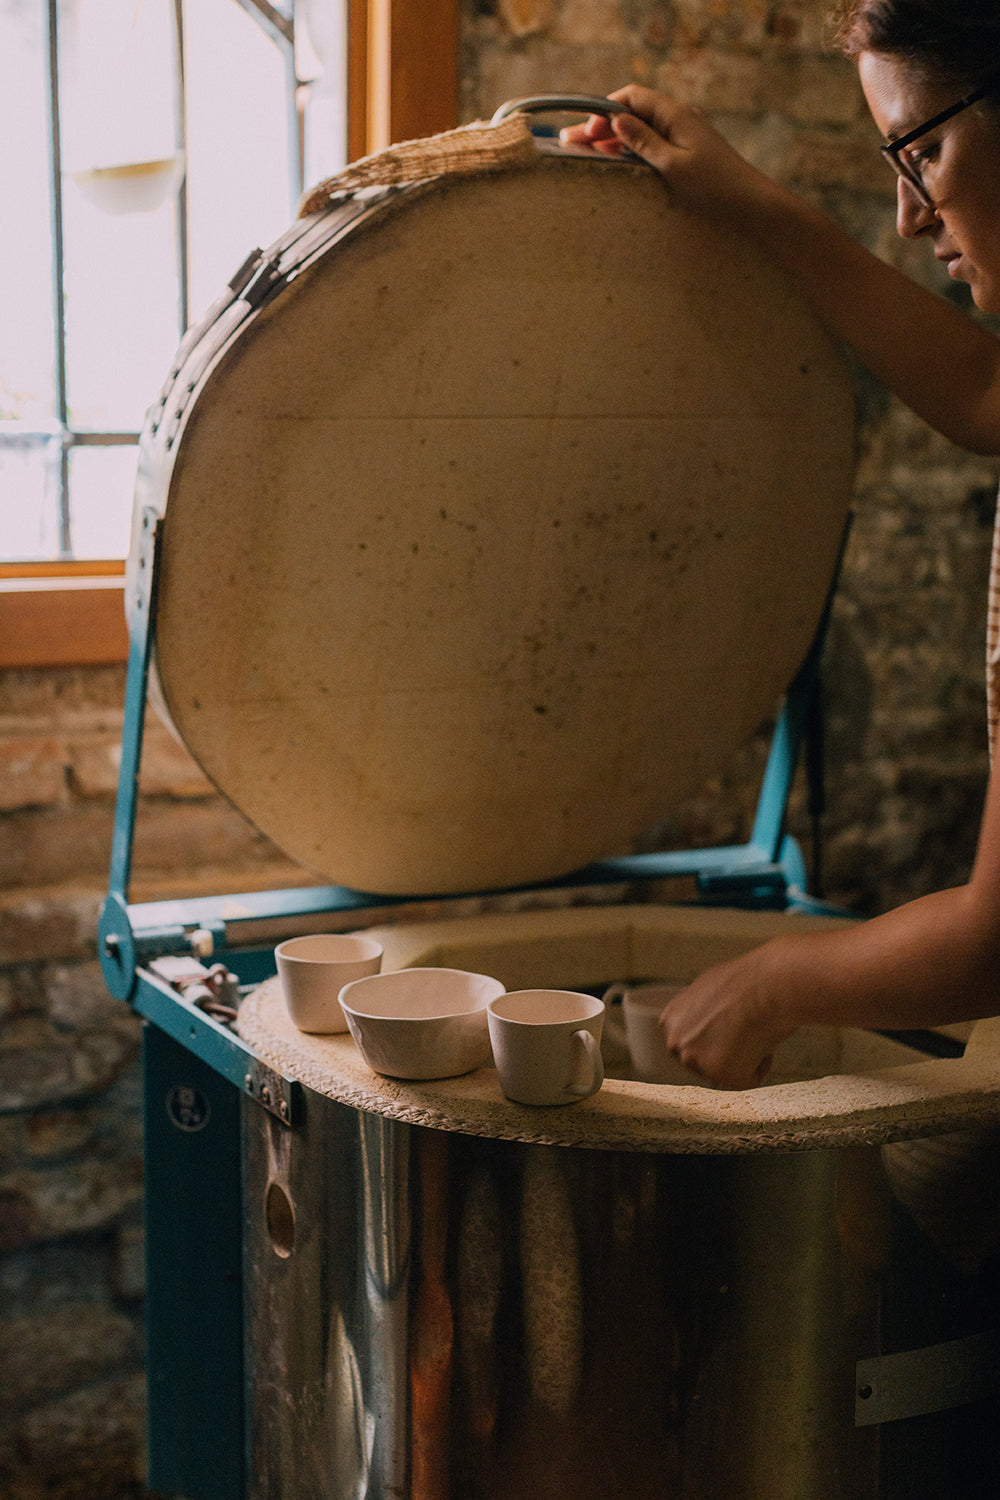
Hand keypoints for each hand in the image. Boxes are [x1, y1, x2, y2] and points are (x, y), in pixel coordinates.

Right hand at [560, 84, 776, 224]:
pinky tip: (610, 158)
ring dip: (610, 139)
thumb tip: (617, 118)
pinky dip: (627, 150)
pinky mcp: (683, 153)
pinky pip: (649, 144)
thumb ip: (644, 141)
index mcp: (675, 114)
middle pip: (631, 114)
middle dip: (599, 125)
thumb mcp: (673, 165)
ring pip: (638, 130)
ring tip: (580, 150)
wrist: (749, 204)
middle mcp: (677, 119)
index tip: (585, 130)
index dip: (604, 111)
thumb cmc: (714, 187)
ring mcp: (680, 135)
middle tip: (568, 140)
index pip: (631, 98)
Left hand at [657, 941, 795, 1090]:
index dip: (717, 1037)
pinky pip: (747, 1080)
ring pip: (725, 1072)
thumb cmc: (748, 980)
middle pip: (704, 1062)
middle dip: (726, 1053)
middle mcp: (675, 1041)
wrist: (768, 984)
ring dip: (744, 1058)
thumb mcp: (710, 991)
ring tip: (756, 1031)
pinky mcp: (717, 1074)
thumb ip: (701, 1013)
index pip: (692, 1044)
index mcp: (670, 1020)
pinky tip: (764, 1042)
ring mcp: (694, 1060)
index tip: (732, 1027)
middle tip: (748, 1032)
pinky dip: (761, 1065)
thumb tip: (708, 1021)